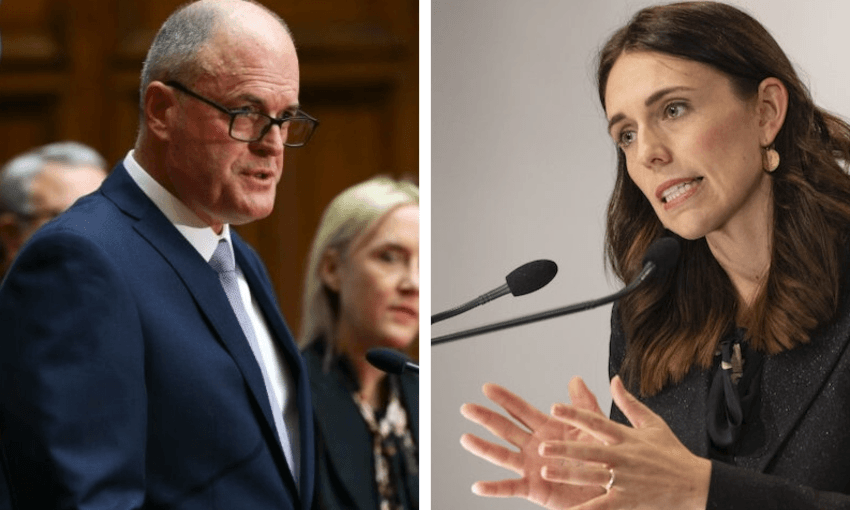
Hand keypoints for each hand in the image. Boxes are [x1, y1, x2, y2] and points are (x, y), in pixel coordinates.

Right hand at [460, 377, 607, 508]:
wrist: (611, 488)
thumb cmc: (601, 459)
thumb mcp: (594, 427)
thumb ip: (583, 405)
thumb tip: (576, 380)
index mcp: (546, 429)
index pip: (520, 410)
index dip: (504, 399)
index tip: (487, 387)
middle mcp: (534, 447)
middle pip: (504, 429)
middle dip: (485, 417)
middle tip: (467, 407)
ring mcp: (531, 467)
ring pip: (502, 456)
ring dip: (483, 448)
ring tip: (466, 439)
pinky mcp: (535, 489)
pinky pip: (511, 488)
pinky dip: (494, 488)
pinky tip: (478, 486)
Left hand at [538, 376, 710, 509]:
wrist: (697, 485)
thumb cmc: (672, 453)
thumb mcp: (653, 424)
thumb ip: (629, 403)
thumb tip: (613, 380)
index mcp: (626, 437)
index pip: (596, 422)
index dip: (574, 414)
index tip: (554, 407)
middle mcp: (624, 458)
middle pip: (590, 452)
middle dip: (564, 449)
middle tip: (542, 446)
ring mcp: (626, 481)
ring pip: (592, 477)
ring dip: (568, 475)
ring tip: (545, 472)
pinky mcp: (629, 501)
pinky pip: (603, 507)